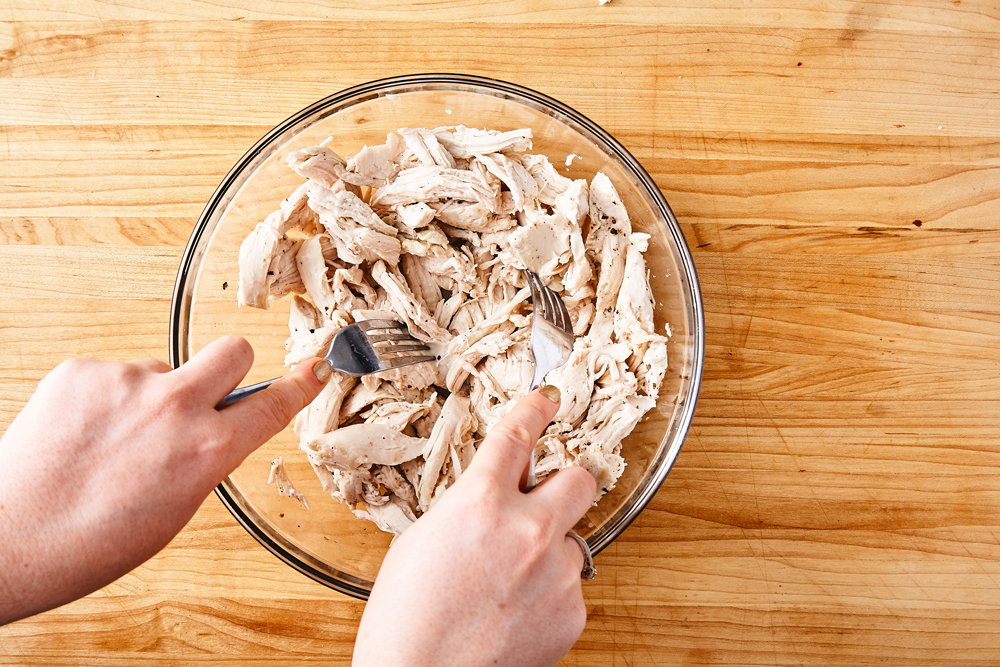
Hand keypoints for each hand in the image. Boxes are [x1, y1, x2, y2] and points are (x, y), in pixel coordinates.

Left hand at [0, 336, 329, 624]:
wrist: (11, 538)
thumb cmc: (91, 542)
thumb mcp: (177, 509)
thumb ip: (208, 458)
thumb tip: (220, 428)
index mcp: (208, 450)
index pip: (274, 403)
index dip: (300, 385)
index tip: (314, 369)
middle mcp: (175, 406)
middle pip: (233, 350)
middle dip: (229, 368)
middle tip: (204, 394)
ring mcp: (127, 382)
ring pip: (162, 370)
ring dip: (149, 396)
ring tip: (112, 440)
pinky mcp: (82, 370)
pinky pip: (113, 375)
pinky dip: (104, 399)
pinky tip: (84, 433)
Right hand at [353, 386, 597, 666]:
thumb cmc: (404, 619)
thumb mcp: (421, 541)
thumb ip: (466, 509)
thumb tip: (490, 500)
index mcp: (481, 502)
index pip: (517, 436)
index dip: (535, 409)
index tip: (548, 399)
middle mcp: (527, 529)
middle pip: (580, 479)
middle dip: (567, 483)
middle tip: (550, 498)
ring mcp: (555, 572)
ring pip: (572, 541)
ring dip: (548, 552)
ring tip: (509, 586)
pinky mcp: (572, 612)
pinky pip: (569, 588)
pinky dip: (548, 596)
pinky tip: (514, 615)